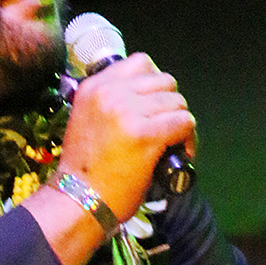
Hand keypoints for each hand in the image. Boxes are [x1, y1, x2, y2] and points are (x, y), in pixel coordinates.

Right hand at [59, 55, 195, 224]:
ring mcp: (128, 112)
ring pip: (177, 101)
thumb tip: (148, 98)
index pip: (141, 63)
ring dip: (180, 122)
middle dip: (170, 104)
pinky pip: (184, 122)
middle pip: (164, 80)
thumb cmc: (84, 172)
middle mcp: (110, 93)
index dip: (155, 85)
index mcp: (94, 87)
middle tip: (166, 128)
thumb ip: (110, 103)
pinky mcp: (145, 134)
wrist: (76, 201)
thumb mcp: (87, 121)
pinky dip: (189, 139)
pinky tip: (180, 154)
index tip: (154, 107)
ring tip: (174, 143)